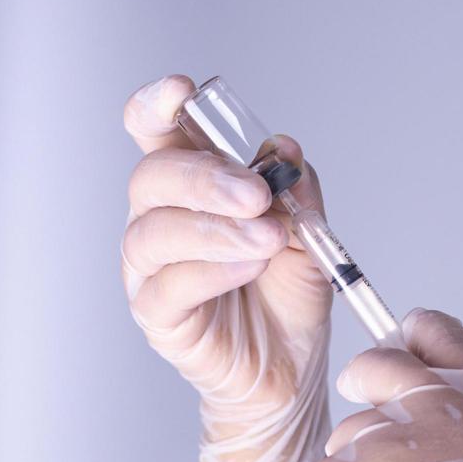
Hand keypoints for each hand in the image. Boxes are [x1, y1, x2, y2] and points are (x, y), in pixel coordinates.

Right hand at [122, 74, 333, 461]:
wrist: (294, 370)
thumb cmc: (290, 299)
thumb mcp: (309, 237)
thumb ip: (297, 193)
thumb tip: (285, 152)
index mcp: (194, 189)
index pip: (159, 135)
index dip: (160, 107)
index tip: (182, 90)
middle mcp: (162, 220)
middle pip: (155, 176)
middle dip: (208, 176)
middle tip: (258, 193)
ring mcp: (153, 269)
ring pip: (156, 230)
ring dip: (217, 227)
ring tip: (268, 238)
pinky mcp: (159, 315)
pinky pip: (168, 285)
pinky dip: (212, 269)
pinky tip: (249, 265)